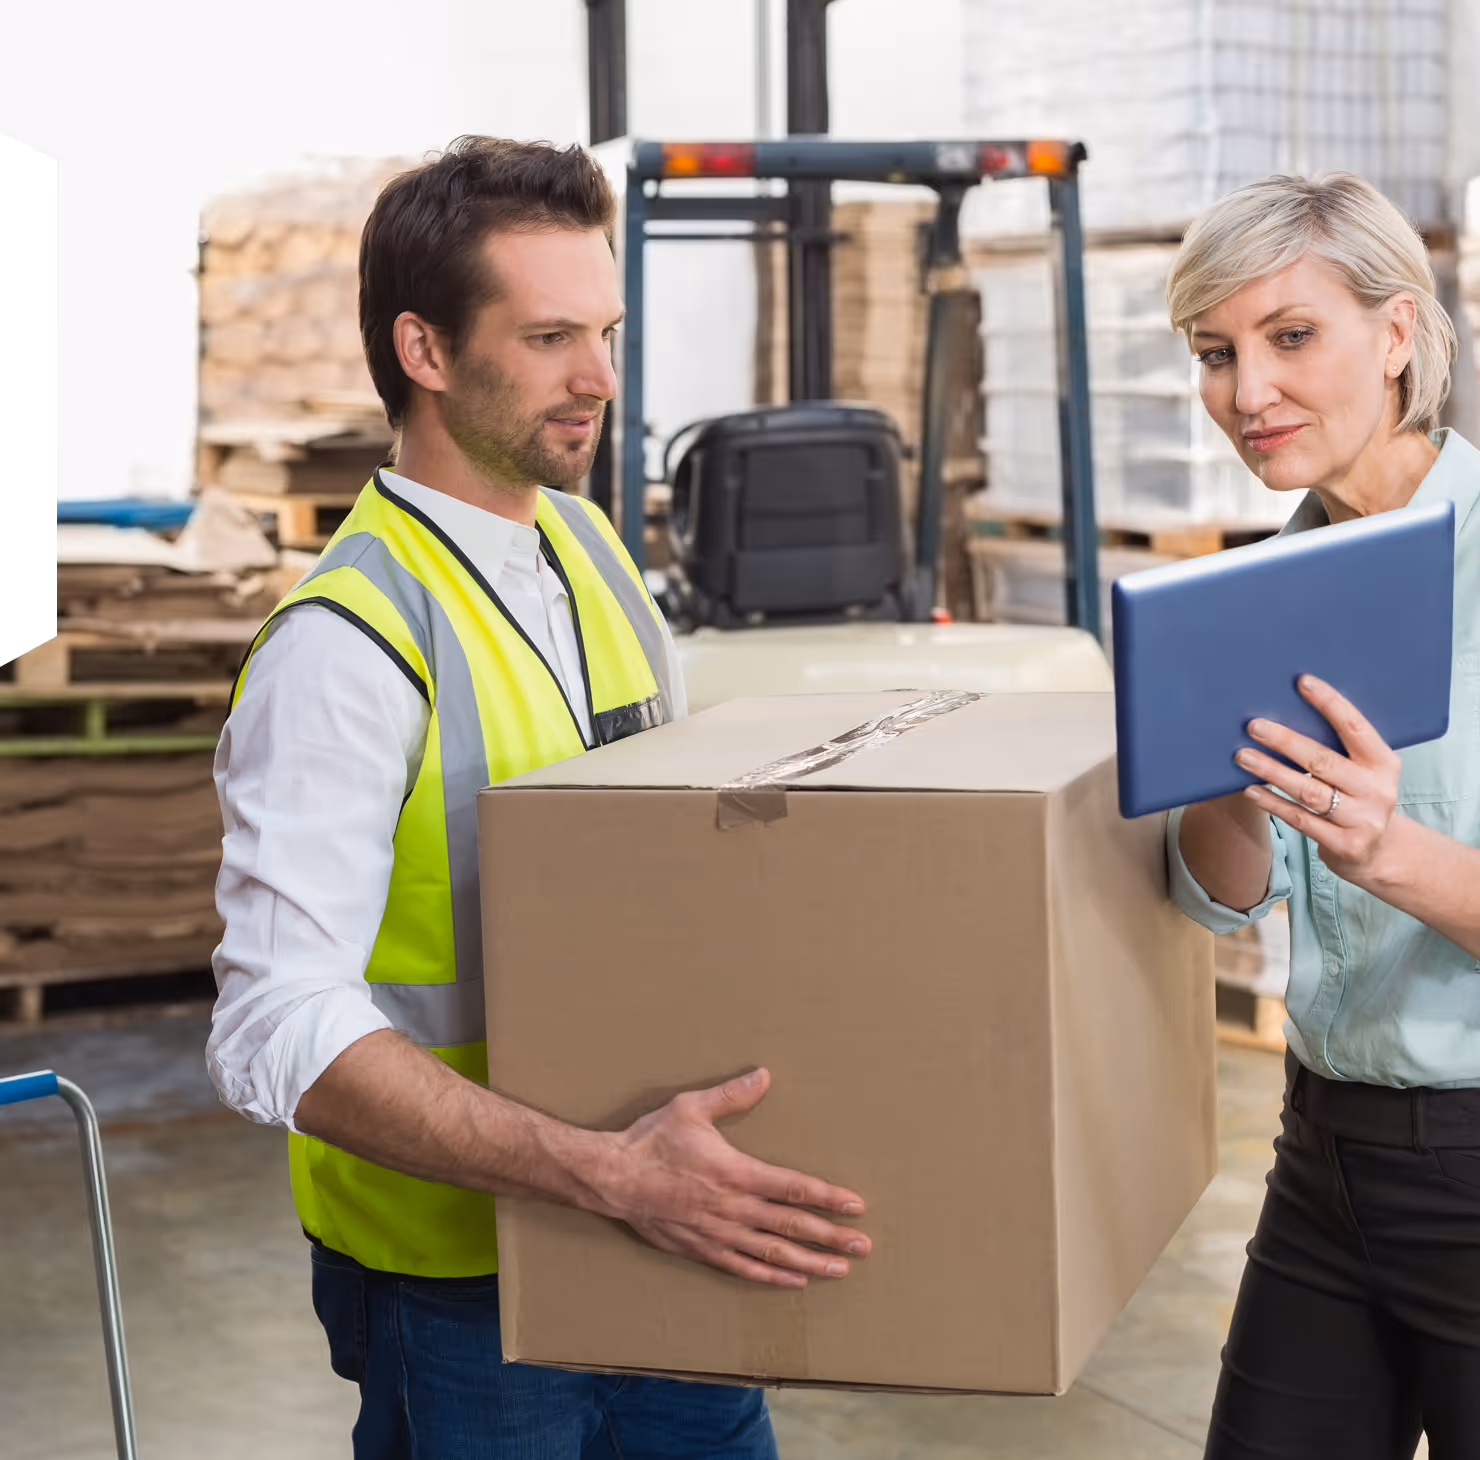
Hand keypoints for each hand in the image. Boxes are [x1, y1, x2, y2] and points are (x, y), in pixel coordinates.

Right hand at [593, 1067, 870, 1288]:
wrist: (612, 1177)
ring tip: (840, 1269)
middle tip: (863, 1246)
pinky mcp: (700, 1248)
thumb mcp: (690, 1107)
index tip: (855, 1206)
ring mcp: (717, 1233)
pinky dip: (770, 1275)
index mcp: (735, 1173)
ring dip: (809, 1262)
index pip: (792, 1187)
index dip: (827, 1198)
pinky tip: (792, 1280)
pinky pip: (742, 1267)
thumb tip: (764, 1075)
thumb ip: (730, 1095)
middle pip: (791, 1226)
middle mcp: (732, 1208)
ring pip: (772, 1253)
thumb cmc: (651, 1140)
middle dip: (830, 1236)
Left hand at [1235, 674, 1403, 883]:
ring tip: (1243, 756)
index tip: (1302, 682)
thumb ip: (1338, 748)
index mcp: (1383, 762)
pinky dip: (1273, 803)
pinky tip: (1250, 790)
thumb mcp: (1362, 771)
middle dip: (1285, 741)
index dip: (1329, 703)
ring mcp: (1362, 819)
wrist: (1378, 852)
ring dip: (1271, 771)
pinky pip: (1300, 819)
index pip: (1355, 727)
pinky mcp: (1344, 845)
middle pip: (1323, 760)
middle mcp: (1376, 789)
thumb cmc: (1358, 798)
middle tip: (1253, 726)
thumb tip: (1288, 711)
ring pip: (1307, 791)